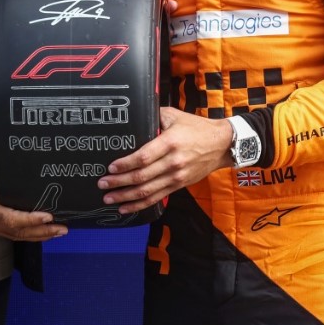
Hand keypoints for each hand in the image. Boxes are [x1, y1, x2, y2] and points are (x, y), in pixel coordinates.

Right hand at [0, 155, 67, 241]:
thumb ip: (3, 170)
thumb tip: (25, 169)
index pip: (10, 218)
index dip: (30, 219)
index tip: (48, 217)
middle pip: (16, 232)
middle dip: (41, 232)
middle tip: (62, 228)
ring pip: (14, 236)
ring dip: (37, 235)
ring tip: (56, 232)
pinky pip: (9, 233)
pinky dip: (26, 233)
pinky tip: (39, 231)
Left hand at [96, 107, 231, 213]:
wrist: (221, 144)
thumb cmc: (195, 127)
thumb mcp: (174, 116)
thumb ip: (152, 117)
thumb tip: (132, 118)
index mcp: (170, 142)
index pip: (143, 157)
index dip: (125, 164)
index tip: (110, 167)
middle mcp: (173, 162)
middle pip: (142, 177)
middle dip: (119, 182)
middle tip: (102, 184)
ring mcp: (176, 177)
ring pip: (147, 191)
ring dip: (126, 197)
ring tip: (109, 199)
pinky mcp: (178, 186)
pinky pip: (156, 198)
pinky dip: (140, 205)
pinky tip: (126, 208)